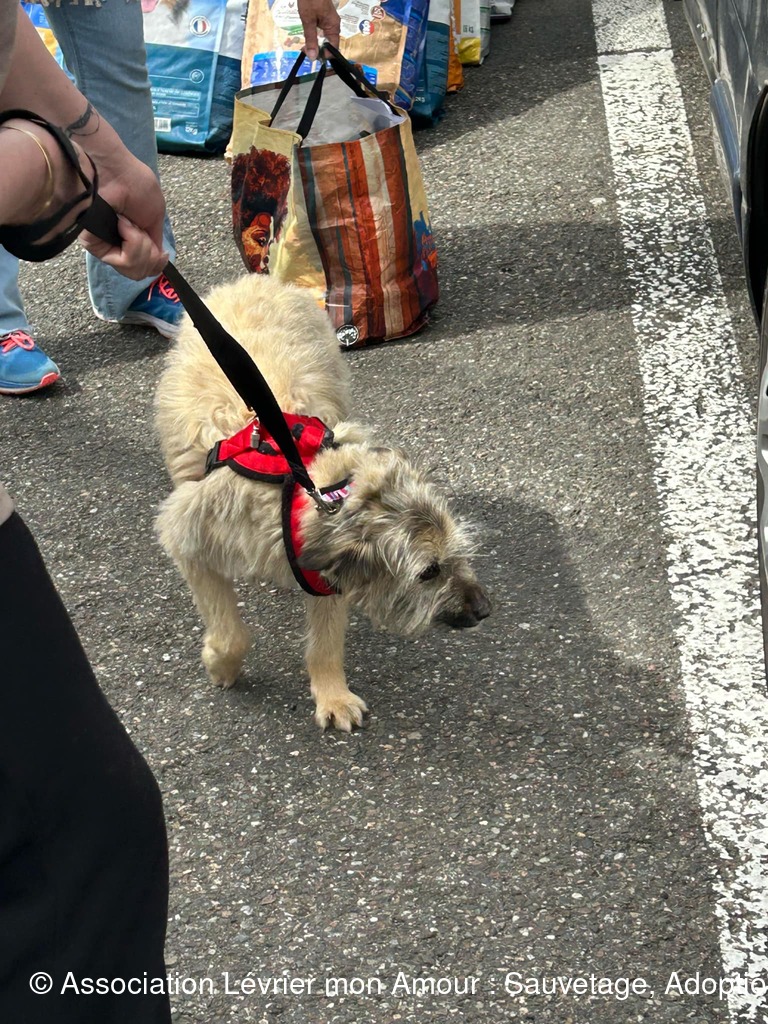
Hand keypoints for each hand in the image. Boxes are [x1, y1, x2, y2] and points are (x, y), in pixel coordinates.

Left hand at [79, 151, 167, 279]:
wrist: (116, 173)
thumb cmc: (135, 185)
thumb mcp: (155, 214)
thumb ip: (155, 239)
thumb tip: (156, 256)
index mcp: (133, 238)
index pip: (147, 267)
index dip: (157, 263)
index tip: (162, 254)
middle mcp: (119, 245)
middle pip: (142, 272)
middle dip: (150, 254)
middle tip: (142, 231)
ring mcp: (106, 246)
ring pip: (133, 269)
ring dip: (141, 247)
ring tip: (131, 225)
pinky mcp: (95, 246)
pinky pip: (122, 261)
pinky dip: (131, 244)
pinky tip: (124, 226)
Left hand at [298, 0, 339, 59]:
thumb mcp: (308, 20)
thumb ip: (311, 39)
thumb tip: (313, 58)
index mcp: (334, 27)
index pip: (333, 49)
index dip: (323, 56)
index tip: (312, 57)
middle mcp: (334, 25)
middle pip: (329, 45)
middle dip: (317, 50)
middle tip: (304, 50)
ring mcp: (329, 21)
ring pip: (324, 39)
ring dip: (315, 44)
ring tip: (304, 46)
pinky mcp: (324, 18)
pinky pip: (322, 32)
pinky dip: (314, 36)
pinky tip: (307, 36)